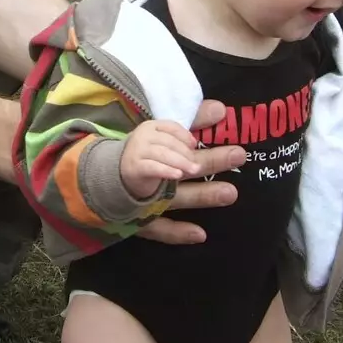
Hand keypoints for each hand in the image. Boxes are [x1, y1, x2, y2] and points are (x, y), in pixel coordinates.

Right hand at [119, 119, 202, 198]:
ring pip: (163, 154)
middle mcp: (144, 135)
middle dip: (187, 153)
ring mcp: (138, 152)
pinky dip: (166, 170)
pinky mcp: (135, 168)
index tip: (194, 144)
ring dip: (181, 162)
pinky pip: (152, 168)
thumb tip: (219, 109)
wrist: (124, 175)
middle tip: (201, 165)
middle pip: (170, 142)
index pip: (172, 127)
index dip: (184, 136)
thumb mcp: (173, 142)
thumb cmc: (154, 155)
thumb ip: (197, 123)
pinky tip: (177, 175)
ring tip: (195, 169)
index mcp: (154, 126)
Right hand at [134, 99, 245, 244]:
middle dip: (208, 160)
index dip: (184, 140)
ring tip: (231, 192)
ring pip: (174, 195)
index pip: (168, 137)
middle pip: (179, 163)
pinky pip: (159, 228)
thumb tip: (221, 109)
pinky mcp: (141, 220)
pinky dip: (177, 232)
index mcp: (149, 142)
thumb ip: (193, 120)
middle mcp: (148, 169)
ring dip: (200, 194)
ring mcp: (144, 197)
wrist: (102, 183)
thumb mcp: (164, 134)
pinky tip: (200, 234)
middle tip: (239, 155)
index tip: (196, 143)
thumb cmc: (142, 154)